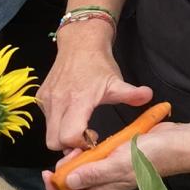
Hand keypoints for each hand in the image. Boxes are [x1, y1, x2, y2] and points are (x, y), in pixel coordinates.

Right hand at [37, 24, 152, 152]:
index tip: (93, 138)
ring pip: (48, 133)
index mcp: (78, 100)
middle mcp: (58, 101)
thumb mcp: (116, 81)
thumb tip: (148, 95)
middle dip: (68, 146)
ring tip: (78, 127)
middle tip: (84, 139)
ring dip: (62, 136)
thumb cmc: (98, 64)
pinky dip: (57, 124)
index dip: (80, 144)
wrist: (80, 43)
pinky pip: (46, 120)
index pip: (69, 136)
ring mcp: (47, 99)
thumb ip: (131, 93)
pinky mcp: (41, 97)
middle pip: (53, 142)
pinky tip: (70, 115)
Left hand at [43, 125, 177, 189]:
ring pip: (83, 170)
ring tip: (79, 145)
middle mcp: (105, 183)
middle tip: (70, 153)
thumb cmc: (149, 156)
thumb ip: (93, 174)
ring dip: (75, 160)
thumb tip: (66, 183)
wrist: (174, 143)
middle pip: (74, 186)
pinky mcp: (116, 156)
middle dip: (64, 172)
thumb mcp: (117, 165)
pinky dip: (88, 149)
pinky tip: (90, 139)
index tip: (48, 174)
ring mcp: (111, 170)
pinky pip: (95, 157)